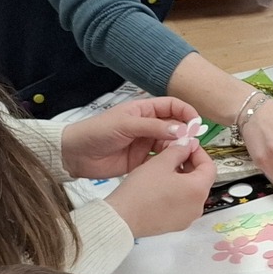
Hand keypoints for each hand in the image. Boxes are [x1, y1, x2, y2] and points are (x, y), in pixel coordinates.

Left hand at [61, 97, 200, 178]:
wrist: (75, 155)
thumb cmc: (96, 132)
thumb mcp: (126, 124)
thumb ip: (153, 127)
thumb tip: (182, 130)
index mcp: (144, 110)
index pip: (173, 106)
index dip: (186, 112)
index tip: (196, 124)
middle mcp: (148, 125)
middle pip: (175, 126)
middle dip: (185, 134)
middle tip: (190, 144)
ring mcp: (145, 143)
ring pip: (170, 144)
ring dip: (178, 149)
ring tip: (182, 157)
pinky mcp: (142, 160)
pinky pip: (161, 160)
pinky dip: (169, 163)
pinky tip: (172, 167)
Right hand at [104, 137, 210, 235]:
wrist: (122, 218)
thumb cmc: (140, 192)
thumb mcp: (160, 163)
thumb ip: (178, 150)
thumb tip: (187, 145)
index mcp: (198, 190)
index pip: (209, 166)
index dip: (199, 152)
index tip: (188, 145)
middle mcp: (197, 207)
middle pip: (201, 180)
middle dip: (189, 165)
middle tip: (174, 155)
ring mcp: (188, 218)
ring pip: (191, 192)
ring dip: (182, 178)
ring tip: (165, 170)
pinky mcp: (176, 224)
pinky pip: (182, 204)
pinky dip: (177, 193)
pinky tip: (160, 186)